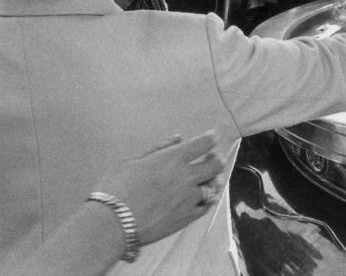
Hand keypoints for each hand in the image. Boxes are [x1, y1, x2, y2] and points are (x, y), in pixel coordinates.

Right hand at [99, 132, 223, 244]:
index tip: (213, 136)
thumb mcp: (133, 162)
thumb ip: (158, 149)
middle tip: (213, 157)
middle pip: (216, 164)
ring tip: (211, 178)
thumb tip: (178, 138)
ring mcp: (189, 198)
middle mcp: (186, 176)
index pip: (203, 143)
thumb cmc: (116, 189)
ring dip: (214, 179)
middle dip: (217, 158)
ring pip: (214, 186)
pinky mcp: (187, 217)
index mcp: (173, 158)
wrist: (112, 224)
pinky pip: (206, 206)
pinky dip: (208, 199)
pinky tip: (205, 197)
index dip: (211, 138)